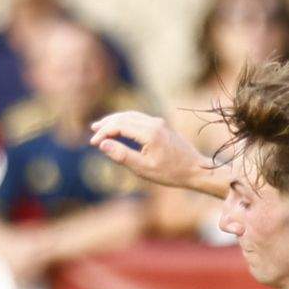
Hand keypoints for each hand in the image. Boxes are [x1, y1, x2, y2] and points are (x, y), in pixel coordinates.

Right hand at [89, 111, 215, 193]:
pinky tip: (120, 128)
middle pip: (124, 117)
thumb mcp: (143, 168)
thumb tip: (103, 144)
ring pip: (131, 115)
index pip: (119, 125)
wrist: (195, 169)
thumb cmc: (170, 173)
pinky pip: (139, 118)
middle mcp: (154, 123)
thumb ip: (122, 155)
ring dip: (115, 120)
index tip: (93, 143)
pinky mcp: (161, 125)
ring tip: (101, 126)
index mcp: (149, 133)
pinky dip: (126, 121)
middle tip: (92, 130)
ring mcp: (158, 122)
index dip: (104, 133)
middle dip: (107, 123)